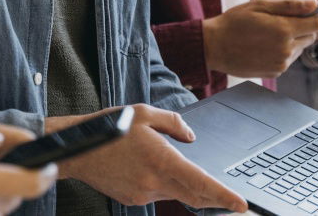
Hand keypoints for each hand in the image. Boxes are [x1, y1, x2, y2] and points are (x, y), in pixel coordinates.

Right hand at [56, 105, 246, 211]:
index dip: (224, 196)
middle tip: (232, 202)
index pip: (200, 182)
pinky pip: (158, 194)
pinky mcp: (133, 199)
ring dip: (186, 187)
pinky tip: (154, 169)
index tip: (241, 204)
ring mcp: (142, 194)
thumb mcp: (144, 113)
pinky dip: (165, 185)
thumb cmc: (109, 128)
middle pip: (194, 196)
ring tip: (182, 169)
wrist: (76, 151)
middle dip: (216, 200)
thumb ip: (174, 123)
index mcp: (161, 159)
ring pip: (175, 194)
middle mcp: (153, 182)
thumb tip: (191, 137)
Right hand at [203, 0, 317, 77]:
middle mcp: (286, 49)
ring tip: (271, 32)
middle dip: (305, 27)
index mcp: (284, 30)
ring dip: (293, 39)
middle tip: (286, 19)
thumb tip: (315, 3)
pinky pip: (288, 59)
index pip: (317, 23)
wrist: (214, 46)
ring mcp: (281, 63)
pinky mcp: (275, 72)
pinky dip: (284, 51)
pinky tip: (266, 45)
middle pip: (311, 36)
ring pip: (300, 48)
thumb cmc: (235, 21)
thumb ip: (290, 5)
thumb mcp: (261, 5)